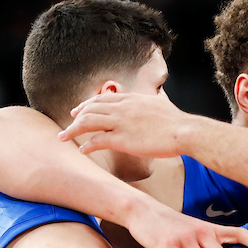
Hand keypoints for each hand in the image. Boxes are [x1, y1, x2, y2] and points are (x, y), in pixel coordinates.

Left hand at [59, 93, 194, 157]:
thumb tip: (157, 97)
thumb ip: (152, 100)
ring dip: (73, 130)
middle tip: (68, 123)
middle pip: (90, 109)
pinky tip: (83, 150)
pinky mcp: (122, 139)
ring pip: (88, 123)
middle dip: (76, 117)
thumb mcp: (161, 103)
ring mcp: (121, 123)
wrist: (184, 131)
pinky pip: (97, 141)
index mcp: (130, 99)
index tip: (78, 110)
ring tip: (64, 137)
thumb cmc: (176, 121)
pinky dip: (87, 145)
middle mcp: (122, 108)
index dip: (87, 105)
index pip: (101, 99)